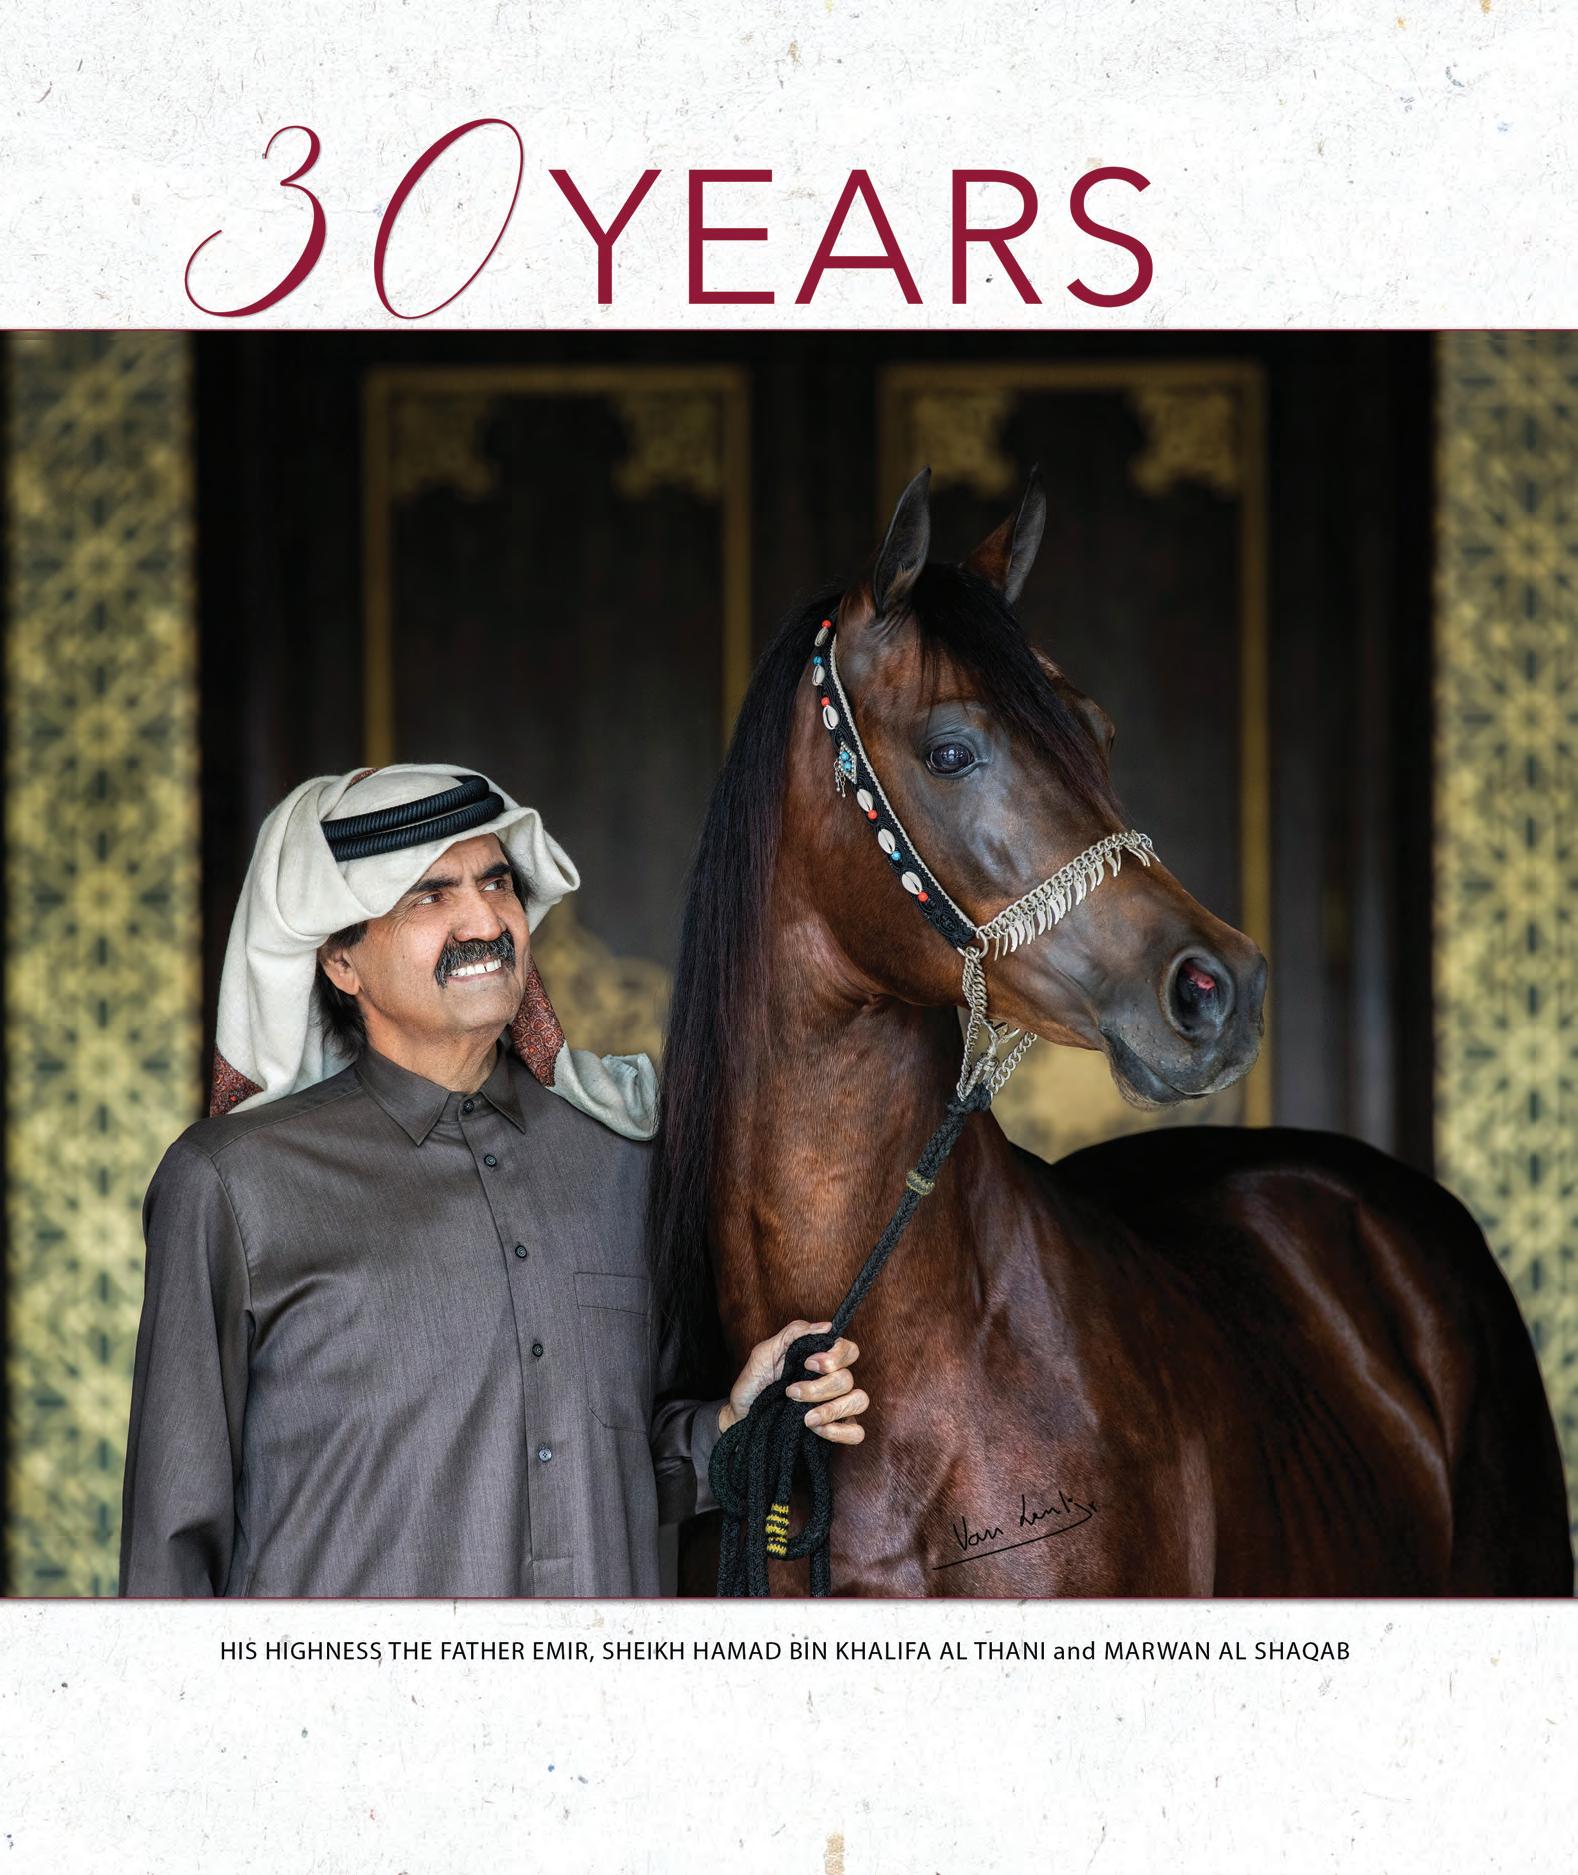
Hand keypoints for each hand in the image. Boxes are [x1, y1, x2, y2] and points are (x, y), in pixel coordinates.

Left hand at [718, 1319, 867, 1444]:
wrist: (741, 1416)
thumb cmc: (754, 1383)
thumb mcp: (766, 1353)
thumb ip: (794, 1334)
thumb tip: (826, 1326)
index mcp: (820, 1360)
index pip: (849, 1350)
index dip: (836, 1356)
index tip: (809, 1363)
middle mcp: (833, 1381)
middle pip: (848, 1378)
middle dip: (819, 1387)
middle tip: (792, 1393)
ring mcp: (836, 1406)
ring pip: (858, 1401)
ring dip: (832, 1409)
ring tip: (806, 1418)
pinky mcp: (835, 1431)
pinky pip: (856, 1433)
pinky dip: (839, 1431)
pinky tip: (816, 1430)